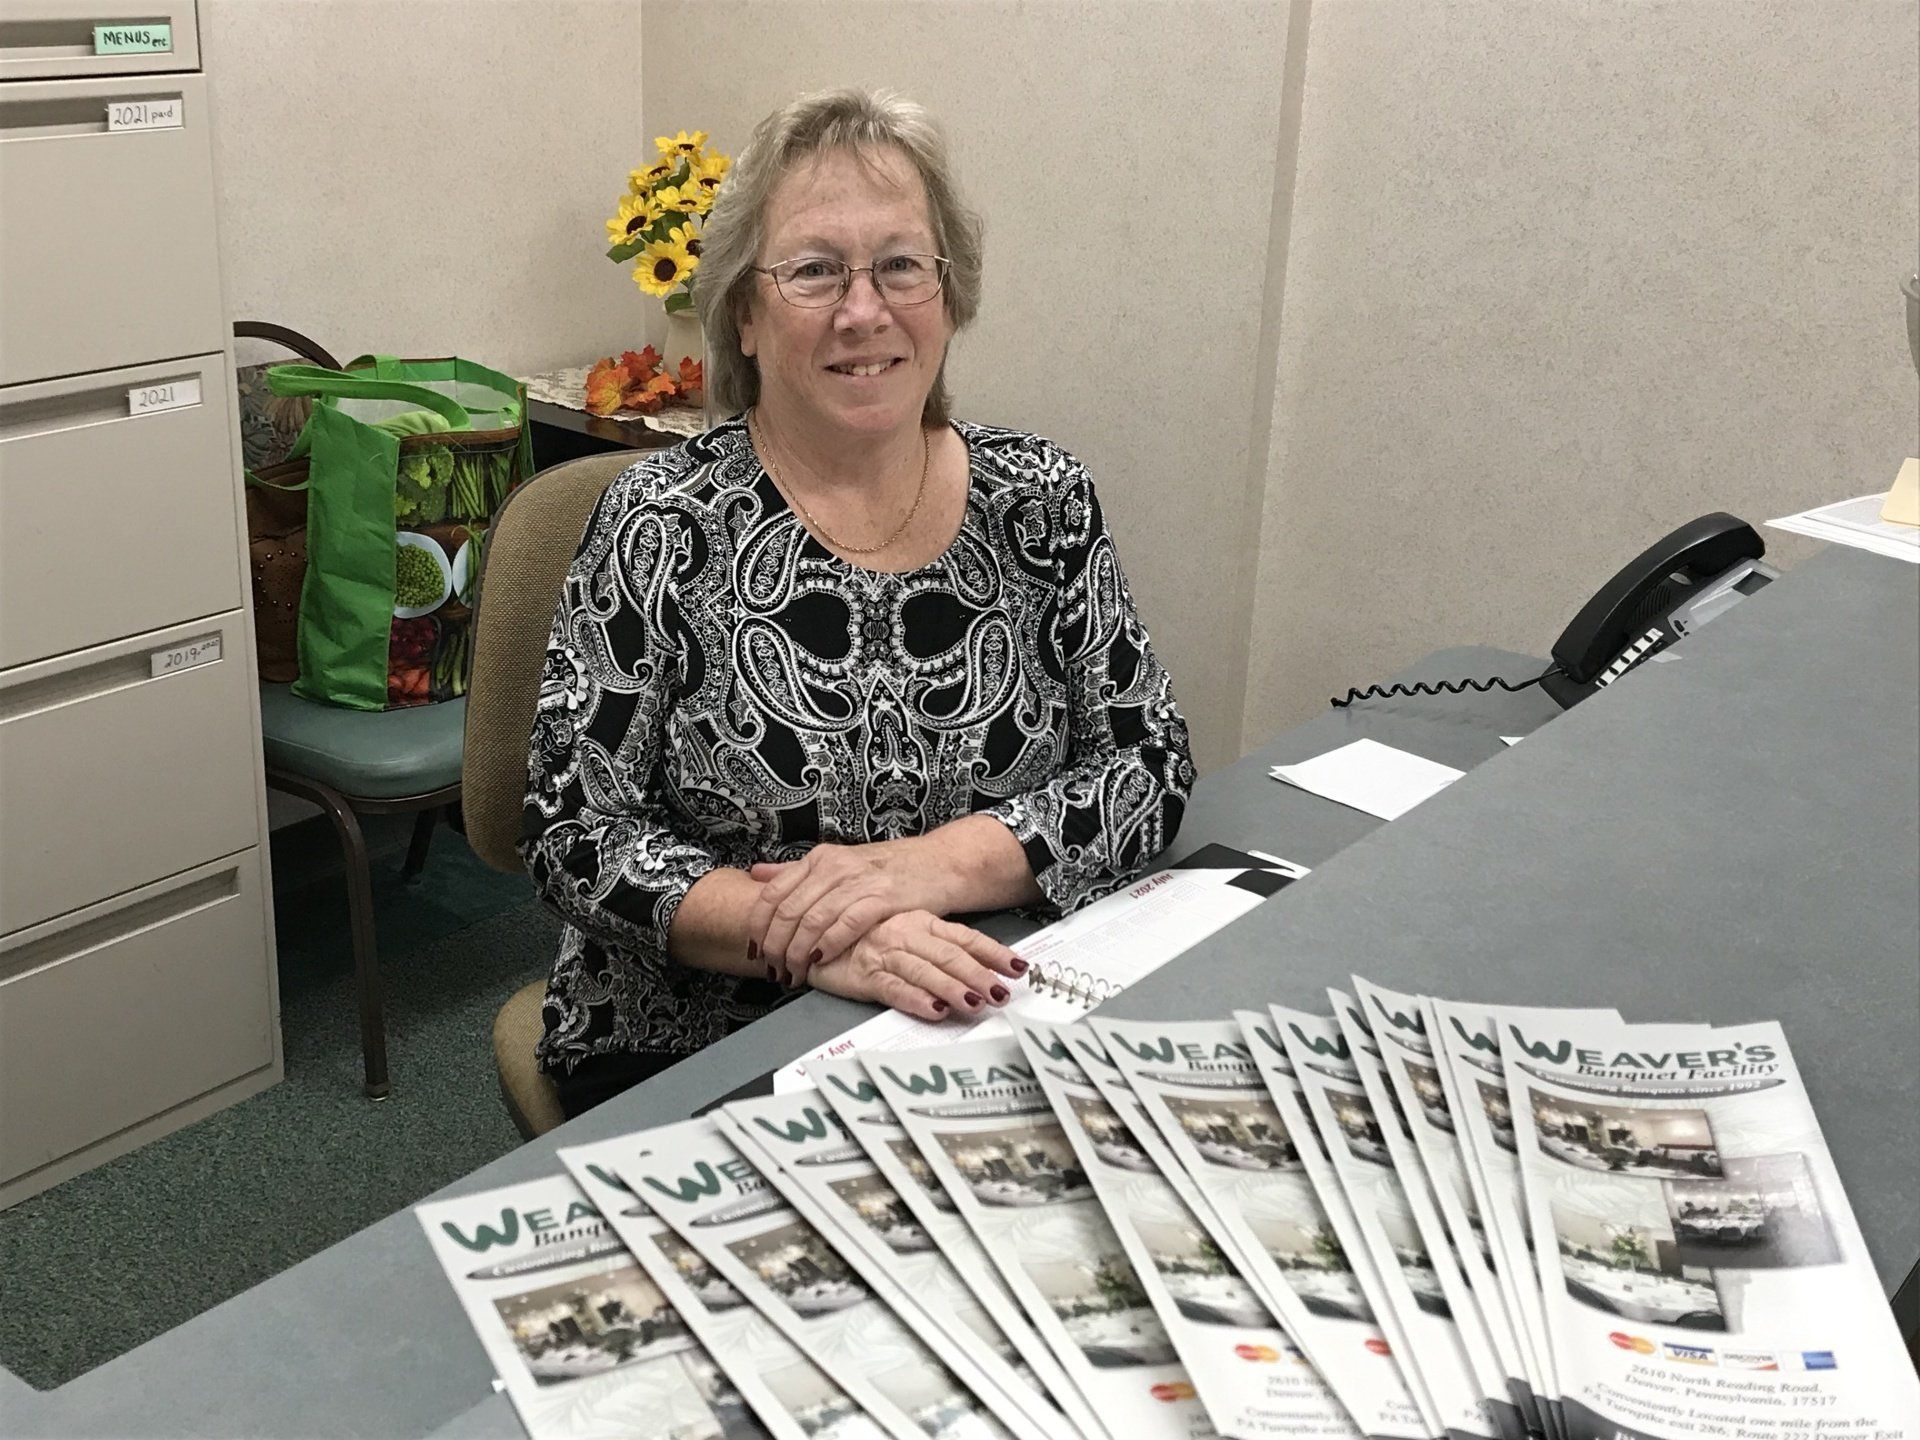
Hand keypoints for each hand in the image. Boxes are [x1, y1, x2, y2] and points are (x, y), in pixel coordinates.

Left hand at [748, 842, 934, 984]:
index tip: (754, 950)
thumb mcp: (839, 863)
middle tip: (773, 970)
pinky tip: (821, 961)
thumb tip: (756, 874)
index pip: (773, 892)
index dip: (757, 925)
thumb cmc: (889, 869)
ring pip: (812, 920)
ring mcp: (859, 880)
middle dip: (775, 947)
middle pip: (788, 910)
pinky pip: (846, 924)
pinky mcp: (883, 897)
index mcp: (820, 858)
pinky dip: (828, 945)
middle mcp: (835, 866)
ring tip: (794, 973)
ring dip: (798, 953)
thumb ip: (797, 871)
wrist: (940, 863)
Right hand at [802, 911, 1025, 1020]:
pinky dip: (916, 998)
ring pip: (927, 972)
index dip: (993, 952)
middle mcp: (906, 934)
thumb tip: (974, 964)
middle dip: (981, 975)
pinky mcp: (864, 975)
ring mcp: (885, 954)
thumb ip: (936, 945)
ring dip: (954, 988)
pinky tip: (935, 1009)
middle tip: (1004, 993)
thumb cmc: (861, 934)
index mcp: (920, 921)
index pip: (965, 937)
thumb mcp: (904, 930)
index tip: (1019, 966)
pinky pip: (894, 987)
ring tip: (977, 1003)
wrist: (811, 931)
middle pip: (951, 956)